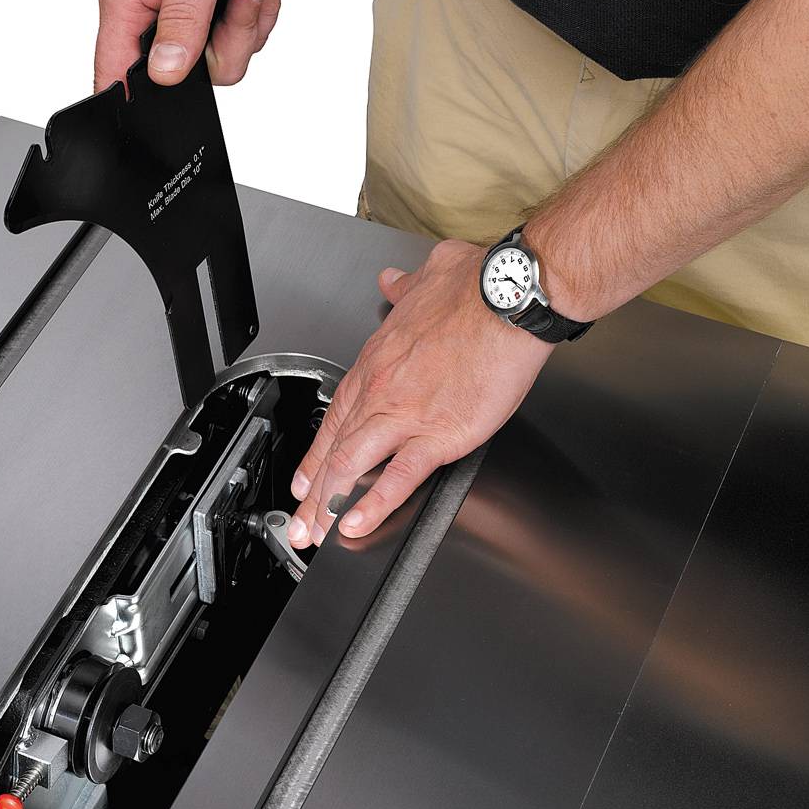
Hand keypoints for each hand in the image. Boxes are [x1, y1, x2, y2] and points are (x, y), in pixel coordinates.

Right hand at [95, 0, 278, 90]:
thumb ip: (181, 23)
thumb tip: (165, 74)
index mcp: (129, 1)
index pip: (115, 71)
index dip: (139, 97)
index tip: (175, 91)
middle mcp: (155, 11)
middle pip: (190, 75)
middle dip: (228, 41)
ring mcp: (187, 11)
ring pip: (223, 57)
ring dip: (249, 18)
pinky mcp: (214, 6)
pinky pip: (242, 34)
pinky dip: (260, 7)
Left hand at [287, 240, 553, 547]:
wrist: (509, 298)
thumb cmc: (477, 287)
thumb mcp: (429, 275)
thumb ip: (405, 286)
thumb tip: (392, 282)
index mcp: (379, 360)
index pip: (337, 414)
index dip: (318, 450)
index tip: (305, 476)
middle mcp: (383, 389)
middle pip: (336, 448)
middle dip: (313, 492)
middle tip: (299, 523)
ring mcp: (407, 415)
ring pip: (352, 466)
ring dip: (329, 504)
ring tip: (316, 534)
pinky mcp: (440, 434)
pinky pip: (399, 476)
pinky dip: (375, 503)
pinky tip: (356, 523)